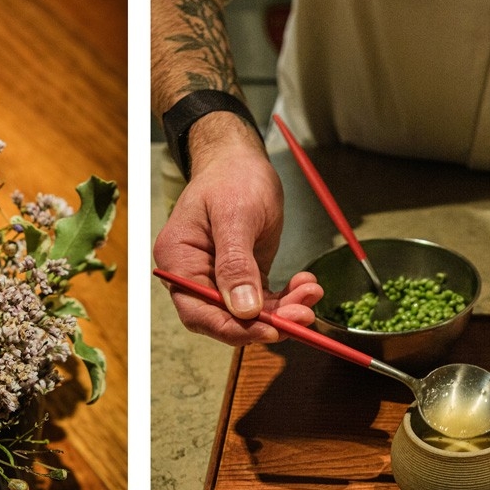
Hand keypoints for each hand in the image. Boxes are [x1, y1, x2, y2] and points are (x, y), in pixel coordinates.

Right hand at [152, 123, 322, 345]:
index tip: (269, 330)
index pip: (199, 311)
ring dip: (283, 310)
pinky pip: (262, 300)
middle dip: (267, 321)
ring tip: (311, 293)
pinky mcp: (242, 276)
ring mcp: (218, 278)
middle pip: (226, 318)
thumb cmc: (231, 177)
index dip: (234, 328)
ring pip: (250, 313)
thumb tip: (243, 309)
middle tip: (303, 315)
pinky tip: (306, 286)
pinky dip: (286, 299)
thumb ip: (236, 263)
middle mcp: (195, 275)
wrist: (241, 159)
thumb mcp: (235, 215)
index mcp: (179, 260)